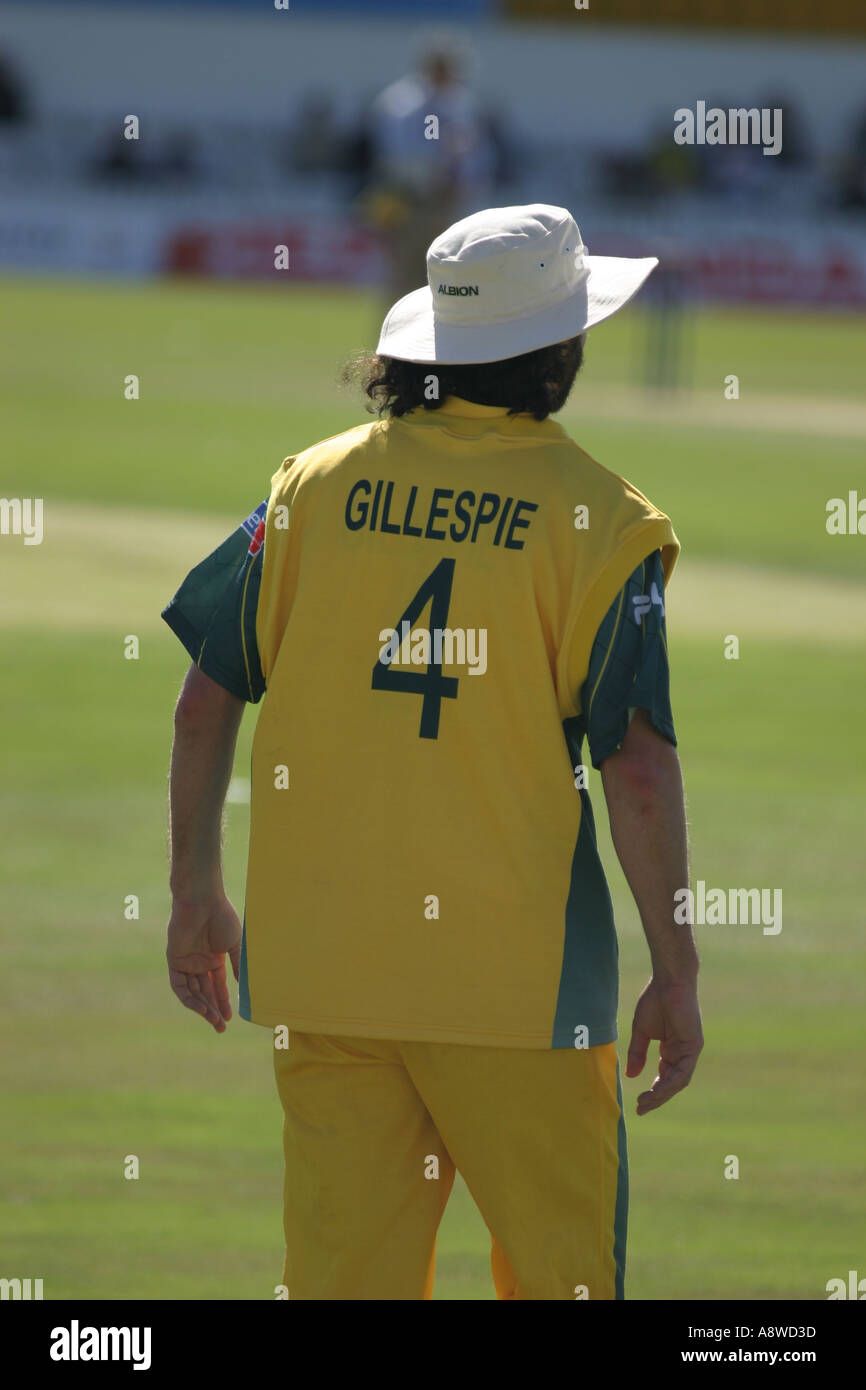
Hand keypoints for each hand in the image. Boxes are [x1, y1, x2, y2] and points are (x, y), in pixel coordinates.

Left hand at [166, 894, 241, 1032]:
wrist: (203, 901)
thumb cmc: (221, 917)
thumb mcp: (235, 944)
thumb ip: (237, 964)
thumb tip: (243, 985)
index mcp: (214, 957)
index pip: (218, 985)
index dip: (224, 1001)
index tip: (231, 1017)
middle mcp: (199, 962)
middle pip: (205, 992)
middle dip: (213, 1009)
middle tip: (221, 1027)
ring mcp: (186, 961)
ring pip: (192, 992)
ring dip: (202, 1007)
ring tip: (214, 1020)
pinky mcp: (174, 960)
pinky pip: (179, 985)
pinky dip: (189, 998)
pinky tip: (201, 1007)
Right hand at [626, 976, 702, 1114]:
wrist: (668, 981)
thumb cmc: (655, 1001)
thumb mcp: (641, 1031)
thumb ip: (638, 1053)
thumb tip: (631, 1076)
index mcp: (672, 1049)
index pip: (664, 1077)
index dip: (653, 1092)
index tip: (638, 1104)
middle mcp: (683, 1053)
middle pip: (672, 1083)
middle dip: (657, 1098)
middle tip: (640, 1109)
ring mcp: (690, 1050)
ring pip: (678, 1081)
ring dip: (662, 1094)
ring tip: (646, 1102)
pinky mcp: (694, 1045)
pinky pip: (683, 1070)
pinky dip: (670, 1082)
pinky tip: (658, 1089)